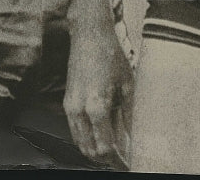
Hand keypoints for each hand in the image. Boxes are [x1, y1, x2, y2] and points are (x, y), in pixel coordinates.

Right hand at [64, 20, 133, 167]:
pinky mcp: (67, 102)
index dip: (117, 160)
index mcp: (96, 106)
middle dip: (107, 159)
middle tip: (122, 159)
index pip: (105, 147)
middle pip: (90, 151)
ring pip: (80, 143)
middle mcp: (79, 110)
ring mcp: (70, 107)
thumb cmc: (111, 56)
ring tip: (114, 150)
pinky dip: (87, 138)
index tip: (128, 163)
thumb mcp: (127, 85)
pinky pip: (75, 130)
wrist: (90, 35)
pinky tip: (102, 135)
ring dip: (96, 150)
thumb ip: (129, 115)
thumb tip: (133, 138)